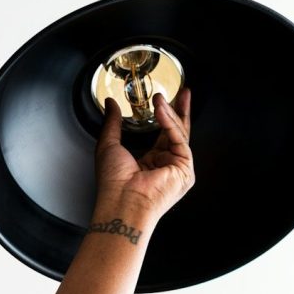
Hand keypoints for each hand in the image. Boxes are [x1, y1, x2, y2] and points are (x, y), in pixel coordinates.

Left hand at [95, 90, 194, 219]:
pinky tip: (161, 111)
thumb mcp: (109, 145)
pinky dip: (170, 123)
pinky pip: (179, 140)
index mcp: (148, 163)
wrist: (121, 201)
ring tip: (159, 98)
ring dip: (170, 113)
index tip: (164, 99)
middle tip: (182, 91)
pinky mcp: (184, 170)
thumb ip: (112, 123)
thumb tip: (111, 104)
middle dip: (180, 111)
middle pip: (177, 132)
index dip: (165, 116)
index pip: (162, 134)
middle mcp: (164, 166)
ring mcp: (176, 169)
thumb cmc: (113, 183)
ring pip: (178, 134)